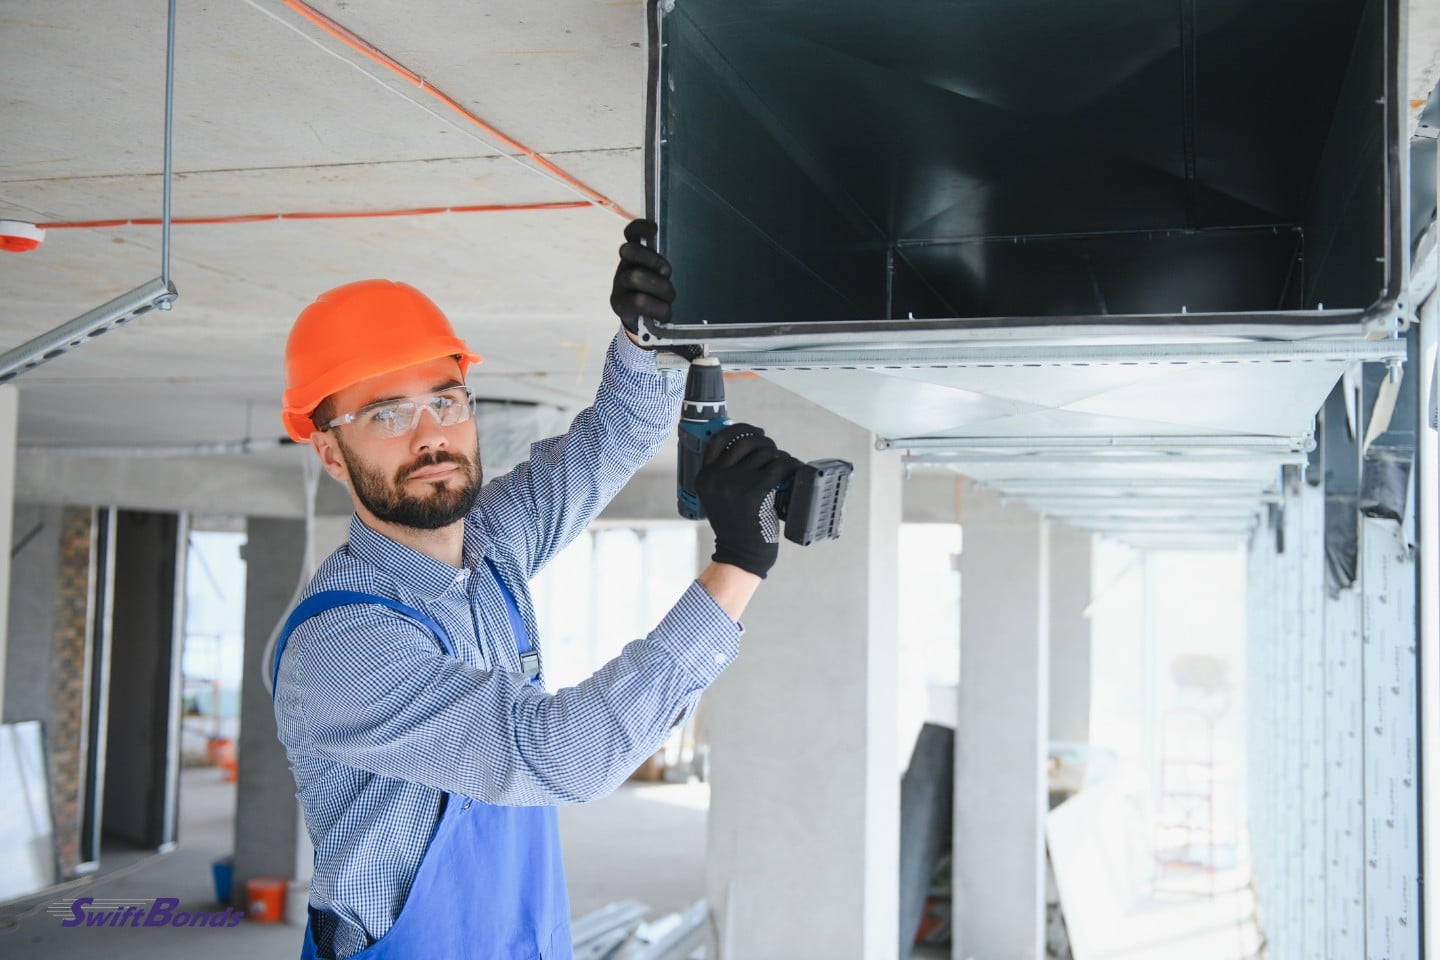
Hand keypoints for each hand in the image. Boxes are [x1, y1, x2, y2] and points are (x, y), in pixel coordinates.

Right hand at [610, 219, 674, 342]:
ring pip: (634, 277)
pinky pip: (638, 301)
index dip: (641, 227)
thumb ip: (666, 266)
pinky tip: (665, 313)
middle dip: (652, 259)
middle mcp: (624, 267)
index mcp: (636, 255)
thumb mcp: (664, 277)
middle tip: (667, 272)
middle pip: (628, 251)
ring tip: (669, 297)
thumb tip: (687, 255)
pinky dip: (657, 308)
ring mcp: (619, 286)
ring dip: (659, 287)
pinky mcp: (619, 305)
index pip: (631, 233)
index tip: (655, 229)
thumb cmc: (660, 295)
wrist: (645, 325)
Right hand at [694, 423, 801, 578]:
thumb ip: (725, 472)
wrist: (740, 554)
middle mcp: (715, 477)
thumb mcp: (718, 496)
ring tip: (784, 465)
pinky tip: (792, 470)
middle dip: (764, 442)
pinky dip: (789, 465)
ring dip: (779, 455)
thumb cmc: (735, 526)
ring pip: (764, 452)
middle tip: (774, 452)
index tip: (755, 433)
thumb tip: (749, 443)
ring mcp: (733, 483)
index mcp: (704, 477)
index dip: (740, 429)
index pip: (719, 439)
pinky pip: (777, 466)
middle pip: (744, 441)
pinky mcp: (753, 490)